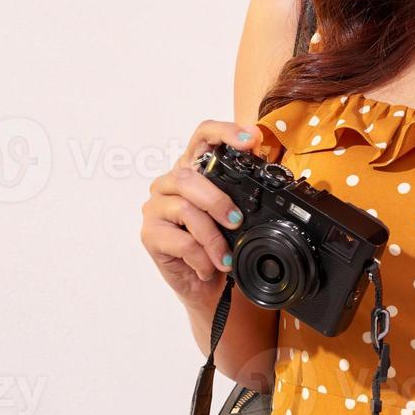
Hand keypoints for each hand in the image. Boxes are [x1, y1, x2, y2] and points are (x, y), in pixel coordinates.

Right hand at [138, 119, 265, 308]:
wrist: (206, 283)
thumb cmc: (221, 242)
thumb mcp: (237, 212)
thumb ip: (244, 187)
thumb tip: (265, 161)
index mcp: (193, 168)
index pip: (203, 135)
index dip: (225, 131)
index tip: (251, 140)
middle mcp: (170, 182)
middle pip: (188, 176)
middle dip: (218, 201)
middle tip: (237, 221)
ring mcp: (155, 207)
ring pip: (184, 209)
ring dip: (212, 236)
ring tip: (225, 256)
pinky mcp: (149, 234)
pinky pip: (180, 241)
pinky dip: (201, 257)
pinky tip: (209, 266)